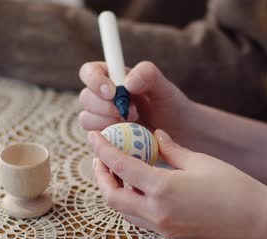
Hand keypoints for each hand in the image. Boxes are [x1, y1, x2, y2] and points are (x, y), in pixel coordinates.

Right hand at [78, 61, 193, 134]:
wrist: (180, 134)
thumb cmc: (172, 106)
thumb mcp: (165, 87)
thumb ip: (147, 75)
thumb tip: (127, 82)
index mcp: (114, 78)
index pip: (89, 72)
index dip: (94, 80)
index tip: (113, 92)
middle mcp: (104, 97)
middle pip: (85, 97)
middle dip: (105, 106)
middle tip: (132, 112)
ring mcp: (103, 119)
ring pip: (86, 118)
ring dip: (106, 122)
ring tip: (133, 124)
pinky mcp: (106, 138)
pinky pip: (95, 139)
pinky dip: (109, 138)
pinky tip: (129, 137)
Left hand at [88, 128, 265, 238]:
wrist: (254, 219)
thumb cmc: (232, 185)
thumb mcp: (198, 160)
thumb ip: (171, 149)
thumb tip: (155, 136)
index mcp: (162, 189)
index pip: (121, 168)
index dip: (104, 150)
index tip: (94, 137)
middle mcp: (156, 212)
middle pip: (112, 197)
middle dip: (101, 175)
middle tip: (100, 156)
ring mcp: (161, 226)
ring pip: (122, 210)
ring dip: (113, 189)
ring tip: (115, 169)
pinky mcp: (168, 233)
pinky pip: (137, 217)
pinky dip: (129, 200)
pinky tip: (135, 185)